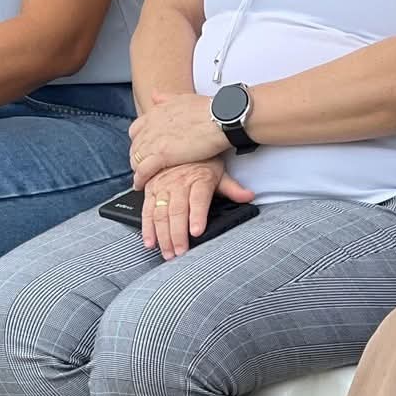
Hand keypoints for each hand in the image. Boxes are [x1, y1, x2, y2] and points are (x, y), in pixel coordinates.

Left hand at [128, 92, 229, 188]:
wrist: (220, 118)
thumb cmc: (207, 109)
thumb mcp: (182, 98)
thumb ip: (166, 98)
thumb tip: (155, 95)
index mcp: (156, 113)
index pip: (136, 130)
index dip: (138, 141)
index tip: (143, 148)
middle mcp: (152, 126)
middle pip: (135, 145)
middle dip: (137, 157)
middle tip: (142, 166)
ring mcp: (155, 140)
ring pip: (136, 158)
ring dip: (137, 169)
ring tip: (140, 178)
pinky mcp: (162, 155)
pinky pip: (143, 170)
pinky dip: (140, 178)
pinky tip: (140, 184)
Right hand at [139, 160, 255, 259]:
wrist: (178, 143)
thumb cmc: (201, 162)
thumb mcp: (219, 172)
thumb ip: (232, 188)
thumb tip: (249, 196)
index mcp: (198, 179)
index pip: (198, 199)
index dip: (197, 216)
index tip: (196, 232)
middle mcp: (178, 183)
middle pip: (177, 211)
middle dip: (177, 234)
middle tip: (180, 252)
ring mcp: (162, 186)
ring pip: (160, 213)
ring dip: (162, 235)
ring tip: (168, 252)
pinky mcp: (150, 190)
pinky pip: (146, 210)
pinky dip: (147, 228)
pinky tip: (150, 242)